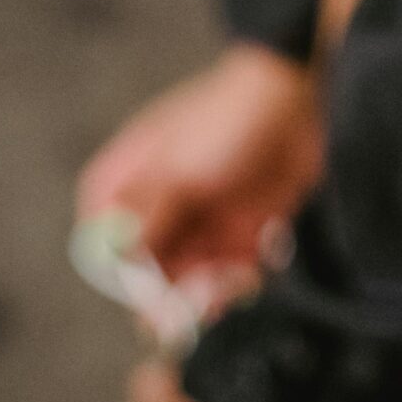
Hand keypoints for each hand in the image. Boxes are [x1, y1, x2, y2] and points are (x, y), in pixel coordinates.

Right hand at [75, 44, 321, 281]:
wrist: (294, 96)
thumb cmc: (224, 121)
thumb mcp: (175, 170)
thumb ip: (145, 219)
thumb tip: (114, 261)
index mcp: (122, 188)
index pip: (106, 253)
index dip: (130, 283)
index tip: (156, 305)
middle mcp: (155, 209)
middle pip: (151, 273)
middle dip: (177, 292)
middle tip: (206, 301)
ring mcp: (197, 220)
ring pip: (192, 277)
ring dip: (211, 288)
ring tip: (234, 280)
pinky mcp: (238, 228)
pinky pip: (230, 270)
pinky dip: (239, 277)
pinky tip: (252, 269)